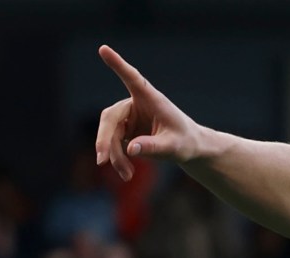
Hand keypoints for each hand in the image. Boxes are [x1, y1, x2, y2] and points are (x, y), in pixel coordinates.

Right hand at [94, 46, 207, 181]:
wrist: (188, 148)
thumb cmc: (185, 142)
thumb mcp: (172, 147)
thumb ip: (153, 147)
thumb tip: (130, 149)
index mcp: (150, 98)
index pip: (132, 78)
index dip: (117, 64)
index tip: (103, 49)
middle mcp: (136, 103)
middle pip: (110, 118)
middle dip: (105, 140)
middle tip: (102, 161)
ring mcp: (128, 116)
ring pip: (110, 135)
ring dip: (114, 156)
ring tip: (128, 176)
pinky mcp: (125, 129)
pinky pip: (113, 144)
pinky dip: (118, 159)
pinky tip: (127, 174)